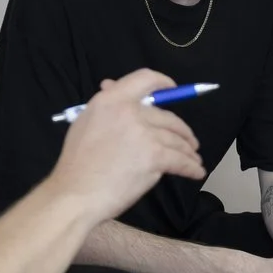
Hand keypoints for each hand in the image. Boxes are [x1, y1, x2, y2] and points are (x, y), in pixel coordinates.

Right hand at [52, 68, 205, 220]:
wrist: (76, 193)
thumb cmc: (78, 164)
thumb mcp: (86, 123)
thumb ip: (106, 106)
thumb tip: (112, 85)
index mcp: (111, 100)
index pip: (145, 79)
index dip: (163, 83)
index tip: (173, 89)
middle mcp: (130, 112)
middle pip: (167, 116)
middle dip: (182, 130)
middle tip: (188, 140)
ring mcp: (144, 134)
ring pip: (176, 139)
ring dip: (188, 150)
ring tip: (193, 157)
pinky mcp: (154, 156)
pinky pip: (180, 160)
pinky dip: (191, 167)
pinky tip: (196, 171)